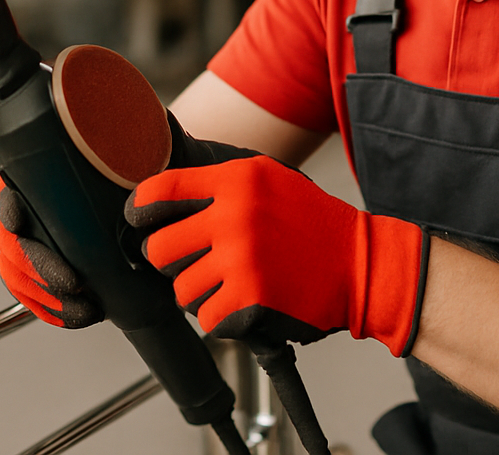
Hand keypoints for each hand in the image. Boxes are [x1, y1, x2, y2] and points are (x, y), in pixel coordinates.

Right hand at [0, 112, 256, 327]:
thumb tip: (147, 155)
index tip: (19, 221)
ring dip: (43, 295)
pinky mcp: (55, 260)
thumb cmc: (161, 157)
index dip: (9, 207)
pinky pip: (33, 292)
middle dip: (35, 267)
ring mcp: (41, 231)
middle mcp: (36, 196)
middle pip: (12, 237)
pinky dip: (49, 308)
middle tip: (71, 283)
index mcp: (48, 162)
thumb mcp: (156, 145)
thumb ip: (150, 142)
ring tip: (82, 309)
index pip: (12, 186)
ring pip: (18, 269)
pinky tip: (76, 314)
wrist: (176, 184)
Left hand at [123, 154, 429, 356]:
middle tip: (191, 264)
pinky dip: (221, 320)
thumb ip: (223, 185)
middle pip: (159, 247)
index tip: (138, 222)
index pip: (162, 190)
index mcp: (237, 180)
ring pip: (181, 289)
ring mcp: (241, 257)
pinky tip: (241, 306)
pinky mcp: (250, 297)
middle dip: (169, 262)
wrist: (360, 264)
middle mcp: (235, 214)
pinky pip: (208, 318)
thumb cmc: (315, 225)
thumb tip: (166, 197)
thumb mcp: (271, 181)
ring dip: (198, 295)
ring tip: (225, 287)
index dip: (139, 210)